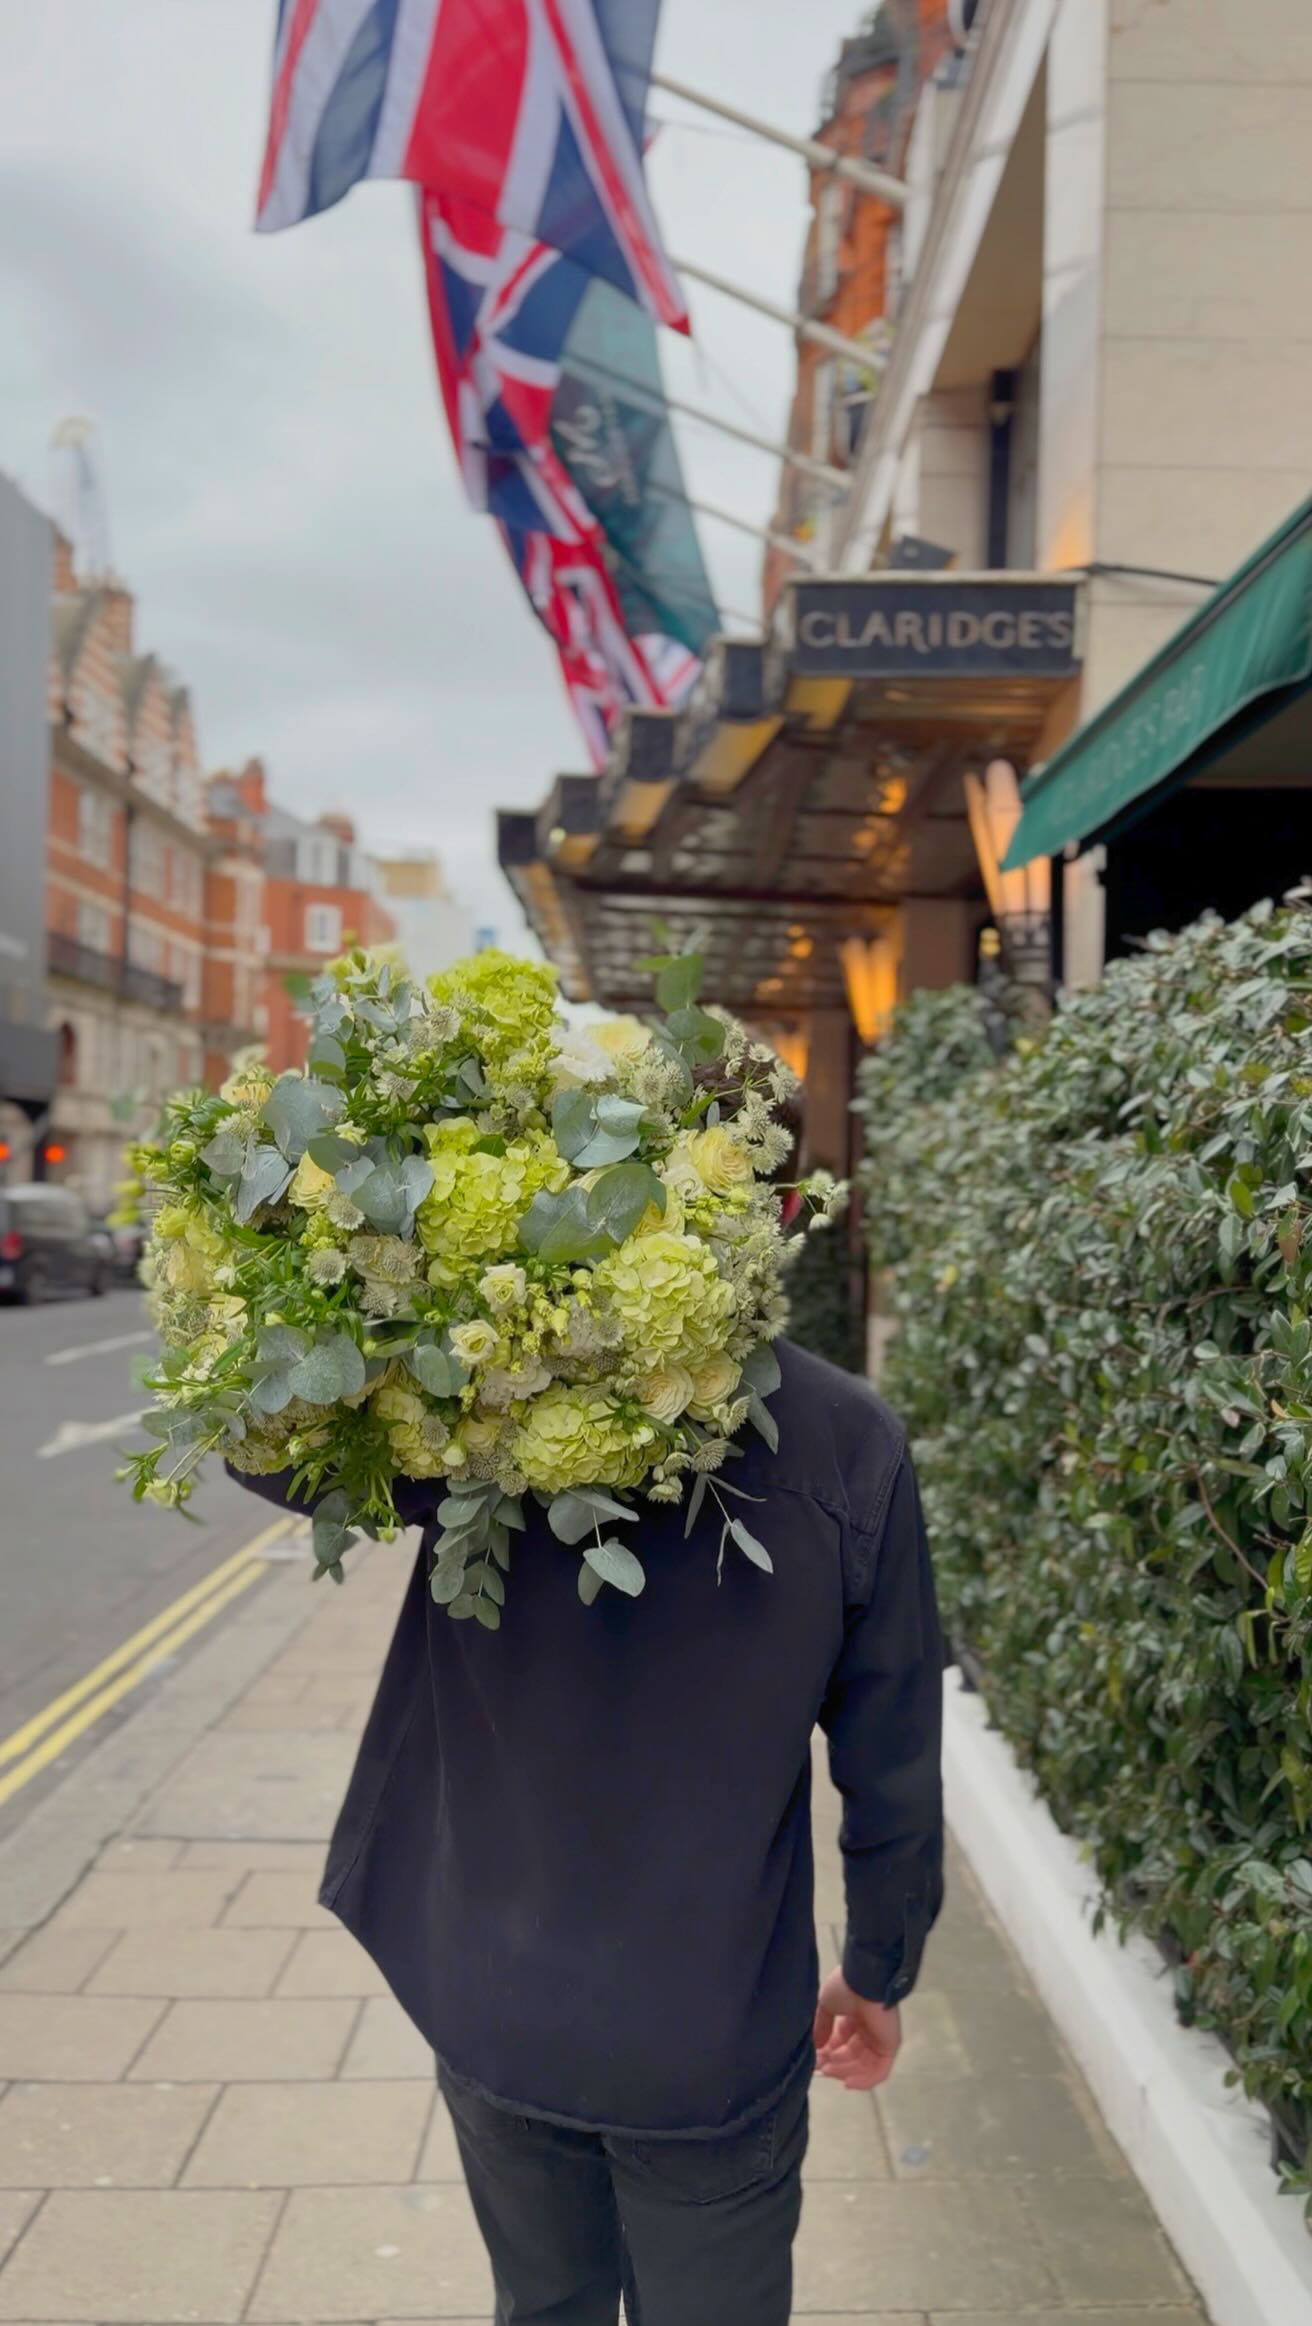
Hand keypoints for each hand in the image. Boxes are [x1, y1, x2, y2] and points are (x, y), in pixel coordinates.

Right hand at [813, 1968, 900, 2089]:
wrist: (863, 1981)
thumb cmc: (845, 1988)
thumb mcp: (826, 2005)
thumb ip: (821, 2026)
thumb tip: (816, 2046)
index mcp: (854, 2019)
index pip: (841, 2044)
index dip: (827, 2054)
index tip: (813, 2061)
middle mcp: (867, 2031)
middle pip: (851, 2057)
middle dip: (834, 2064)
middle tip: (819, 2069)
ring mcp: (879, 2040)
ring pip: (862, 2066)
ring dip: (844, 2072)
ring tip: (827, 2071)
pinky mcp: (889, 2048)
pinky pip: (878, 2072)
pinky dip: (863, 2081)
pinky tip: (846, 2082)